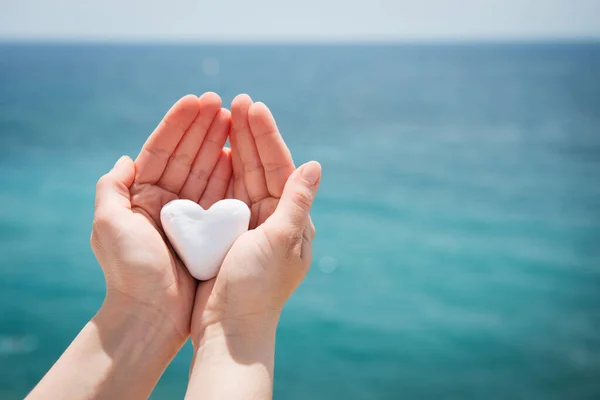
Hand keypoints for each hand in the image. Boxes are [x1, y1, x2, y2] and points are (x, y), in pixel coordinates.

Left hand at [91, 93, 232, 344]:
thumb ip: (112, 187)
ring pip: (206, 171)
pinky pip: (220, 195)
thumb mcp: (108, 224)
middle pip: (187, 155)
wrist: (152, 315)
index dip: (178, 124)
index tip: (197, 100)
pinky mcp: (208, 231)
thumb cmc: (130, 271)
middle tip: (223, 102)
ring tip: (235, 118)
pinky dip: (229, 173)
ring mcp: (188, 216)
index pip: (161, 150)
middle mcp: (165, 202)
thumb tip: (126, 159)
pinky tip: (239, 153)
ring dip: (219, 144)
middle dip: (203, 127)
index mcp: (140, 197)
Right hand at [192, 95, 321, 339]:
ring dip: (236, 147)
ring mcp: (250, 225)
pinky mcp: (228, 233)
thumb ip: (297, 202)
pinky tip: (213, 152)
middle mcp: (274, 218)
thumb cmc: (257, 289)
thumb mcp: (281, 242)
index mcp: (292, 219)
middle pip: (261, 167)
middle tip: (237, 101)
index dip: (267, 137)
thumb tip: (316, 165)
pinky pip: (225, 194)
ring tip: (224, 116)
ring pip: (243, 177)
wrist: (229, 328)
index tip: (253, 107)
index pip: (281, 168)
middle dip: (250, 135)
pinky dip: (220, 172)